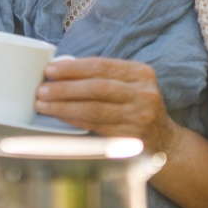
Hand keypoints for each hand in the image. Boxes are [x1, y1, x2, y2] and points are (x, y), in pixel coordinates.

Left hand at [35, 57, 174, 151]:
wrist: (165, 142)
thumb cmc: (137, 107)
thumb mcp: (130, 85)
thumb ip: (104, 76)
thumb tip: (61, 69)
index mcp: (141, 73)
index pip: (101, 65)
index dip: (73, 68)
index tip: (50, 70)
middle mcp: (143, 93)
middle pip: (97, 87)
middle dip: (65, 88)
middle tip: (41, 89)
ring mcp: (139, 117)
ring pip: (94, 109)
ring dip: (64, 106)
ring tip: (43, 104)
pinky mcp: (131, 137)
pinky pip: (95, 127)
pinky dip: (74, 120)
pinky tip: (59, 117)